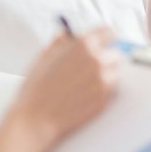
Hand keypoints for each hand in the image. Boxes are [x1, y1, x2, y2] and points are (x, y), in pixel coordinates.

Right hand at [0, 27, 119, 151]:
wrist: (35, 119)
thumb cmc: (35, 88)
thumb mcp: (44, 55)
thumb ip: (60, 41)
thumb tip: (68, 34)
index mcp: (83, 45)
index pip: (108, 32)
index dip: (104, 37)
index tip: (103, 41)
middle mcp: (97, 60)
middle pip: (115, 54)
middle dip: (105, 58)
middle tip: (91, 66)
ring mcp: (103, 82)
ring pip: (115, 73)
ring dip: (106, 75)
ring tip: (85, 83)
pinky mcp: (104, 100)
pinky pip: (111, 91)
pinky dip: (103, 91)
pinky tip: (85, 95)